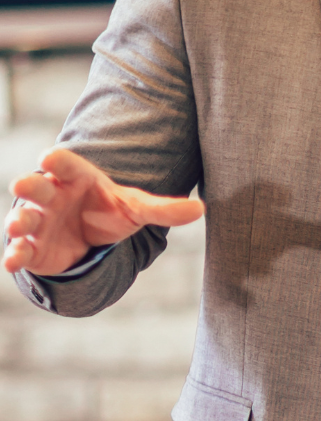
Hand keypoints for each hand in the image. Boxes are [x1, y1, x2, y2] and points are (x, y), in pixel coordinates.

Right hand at [4, 147, 204, 277]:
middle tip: (24, 185)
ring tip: (17, 226)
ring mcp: (39, 221)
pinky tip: (11, 263)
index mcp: (75, 177)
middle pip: (36, 186)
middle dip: (28, 186)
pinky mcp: (33, 248)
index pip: (64, 163)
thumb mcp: (136, 208)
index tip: (49, 158)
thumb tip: (201, 208)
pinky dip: (14, 255)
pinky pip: (20, 250)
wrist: (87, 237)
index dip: (56, 160)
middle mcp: (51, 195)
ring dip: (17, 221)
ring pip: (23, 217)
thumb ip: (164, 209)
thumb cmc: (108, 212)